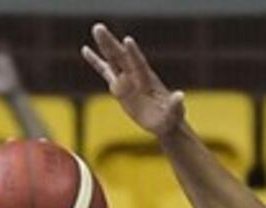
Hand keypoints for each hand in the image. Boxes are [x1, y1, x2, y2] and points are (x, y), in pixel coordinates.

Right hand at [83, 23, 184, 138]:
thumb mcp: (174, 112)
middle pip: (121, 56)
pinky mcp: (119, 86)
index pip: (139, 63)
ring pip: (113, 59)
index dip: (133, 53)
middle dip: (111, 43)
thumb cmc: (171, 117)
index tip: (127, 40)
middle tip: (99, 28)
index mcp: (148, 79)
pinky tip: (85, 49)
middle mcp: (136, 75)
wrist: (164, 121)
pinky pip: (105, 71)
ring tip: (95, 29)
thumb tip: (180, 95)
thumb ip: (175, 104)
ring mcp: (126, 79)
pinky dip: (95, 61)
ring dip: (104, 46)